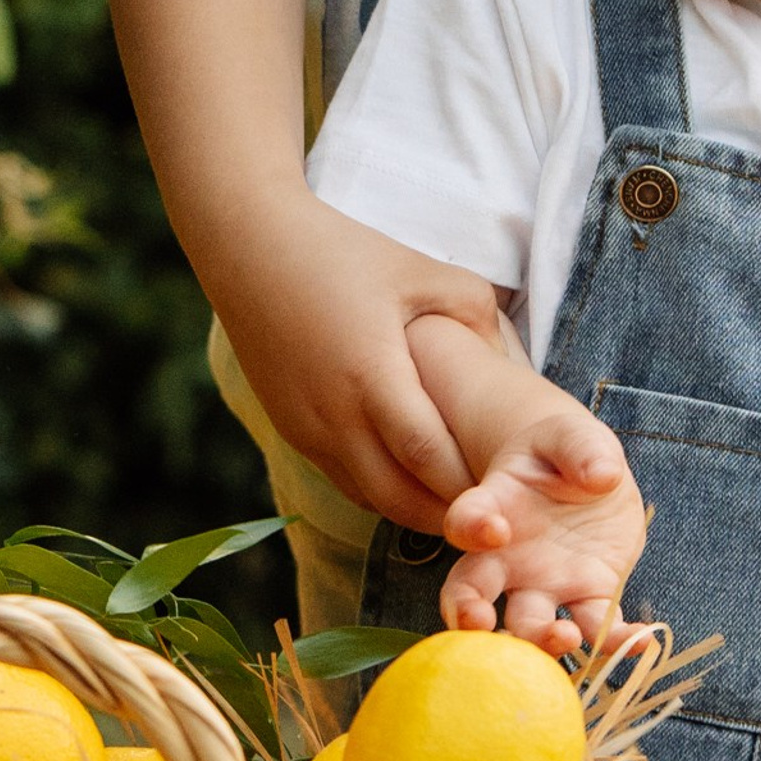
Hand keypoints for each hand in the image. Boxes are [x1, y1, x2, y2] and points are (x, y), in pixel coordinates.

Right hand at [209, 191, 504, 529]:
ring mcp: (307, 429)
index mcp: (372, 376)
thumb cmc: (342, 252)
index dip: (471, 484)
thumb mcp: (419, 271)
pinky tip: (413, 478)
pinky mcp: (291, 429)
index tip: (510, 493)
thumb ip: (475, 313)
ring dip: (414, 508)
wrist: (251, 246)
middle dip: (448, 513)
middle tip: (493, 514)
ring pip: (369, 497)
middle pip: (399, 497)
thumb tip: (510, 360)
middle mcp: (334, 416)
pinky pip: (344, 479)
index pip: (429, 457)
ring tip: (462, 505)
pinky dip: (381, 489)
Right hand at [439, 406, 646, 655]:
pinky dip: (614, 641)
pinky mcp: (588, 596)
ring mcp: (546, 583)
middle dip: (468, 611)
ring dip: (540, 639)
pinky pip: (596, 626)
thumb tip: (601, 474)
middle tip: (479, 623)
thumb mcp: (572, 436)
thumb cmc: (567, 450)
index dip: (470, 529)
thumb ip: (582, 448)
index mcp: (495, 505)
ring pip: (528, 624)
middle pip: (472, 590)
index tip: (492, 531)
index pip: (466, 520)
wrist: (591, 472)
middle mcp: (509, 556)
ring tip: (566, 636)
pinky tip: (637, 641)